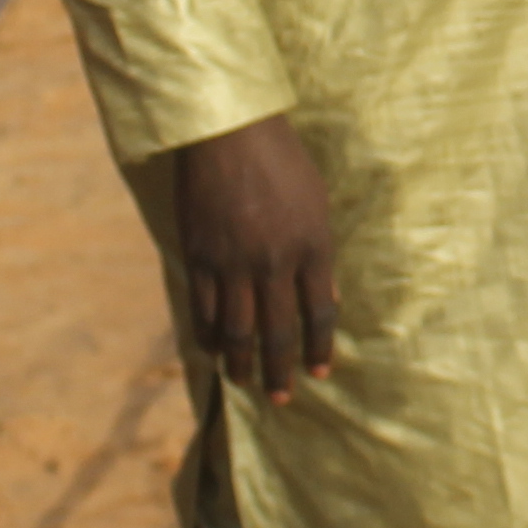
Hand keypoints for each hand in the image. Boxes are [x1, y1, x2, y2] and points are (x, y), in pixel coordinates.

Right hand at [170, 113, 340, 403]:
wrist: (228, 130)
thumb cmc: (281, 159)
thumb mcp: (317, 202)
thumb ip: (321, 253)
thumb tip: (327, 299)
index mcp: (312, 247)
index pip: (320, 314)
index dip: (319, 348)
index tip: (318, 373)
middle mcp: (274, 262)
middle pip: (278, 332)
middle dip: (281, 370)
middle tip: (281, 397)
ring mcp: (233, 263)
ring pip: (237, 330)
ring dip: (242, 363)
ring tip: (244, 382)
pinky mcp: (199, 256)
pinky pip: (202, 310)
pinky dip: (207, 336)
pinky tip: (212, 351)